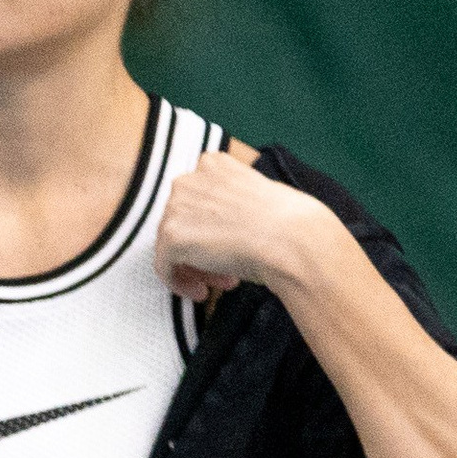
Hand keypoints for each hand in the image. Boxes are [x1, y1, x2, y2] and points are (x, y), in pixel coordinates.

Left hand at [153, 148, 326, 305]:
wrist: (291, 240)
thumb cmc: (287, 224)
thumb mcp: (255, 198)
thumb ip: (230, 206)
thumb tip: (220, 230)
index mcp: (213, 164)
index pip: (198, 200)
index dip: (213, 228)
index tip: (230, 247)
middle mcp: (189, 179)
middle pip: (183, 222)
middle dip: (203, 249)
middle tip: (226, 272)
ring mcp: (177, 206)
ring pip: (172, 245)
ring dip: (196, 267)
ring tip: (221, 283)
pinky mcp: (172, 236)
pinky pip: (164, 266)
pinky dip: (179, 282)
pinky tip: (202, 293)